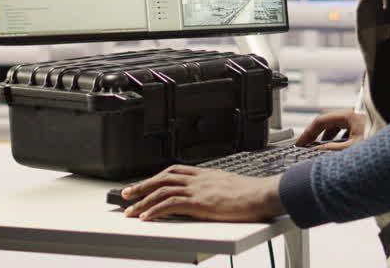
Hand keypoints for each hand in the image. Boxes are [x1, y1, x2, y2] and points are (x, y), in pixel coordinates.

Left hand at [120, 165, 283, 221]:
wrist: (264, 194)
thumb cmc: (253, 194)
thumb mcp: (230, 186)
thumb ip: (216, 189)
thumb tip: (212, 197)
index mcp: (205, 174)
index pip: (174, 172)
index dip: (156, 178)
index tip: (144, 184)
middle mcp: (198, 179)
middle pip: (162, 179)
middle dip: (142, 187)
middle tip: (126, 194)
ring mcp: (198, 190)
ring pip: (162, 191)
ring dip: (143, 201)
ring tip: (130, 210)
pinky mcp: (199, 203)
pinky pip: (170, 205)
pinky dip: (155, 211)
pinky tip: (147, 218)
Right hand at [295, 108, 366, 149]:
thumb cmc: (378, 139)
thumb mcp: (354, 147)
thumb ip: (334, 148)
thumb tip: (318, 149)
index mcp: (348, 115)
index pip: (320, 121)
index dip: (308, 132)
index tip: (301, 142)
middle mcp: (351, 114)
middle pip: (325, 120)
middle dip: (314, 132)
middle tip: (306, 143)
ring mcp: (356, 118)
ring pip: (334, 123)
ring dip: (325, 134)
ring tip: (319, 146)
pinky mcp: (361, 124)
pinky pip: (343, 127)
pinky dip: (336, 135)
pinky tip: (336, 145)